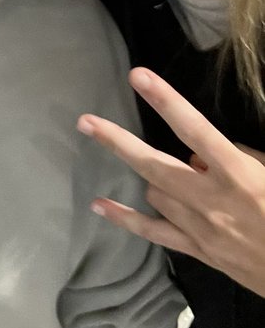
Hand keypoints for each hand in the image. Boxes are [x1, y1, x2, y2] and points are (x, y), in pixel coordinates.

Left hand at [78, 67, 264, 297]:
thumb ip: (242, 156)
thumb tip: (202, 153)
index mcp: (238, 174)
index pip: (194, 128)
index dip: (165, 100)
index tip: (138, 76)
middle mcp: (212, 200)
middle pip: (153, 165)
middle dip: (117, 142)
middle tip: (85, 122)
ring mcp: (201, 228)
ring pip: (154, 193)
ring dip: (154, 177)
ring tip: (171, 176)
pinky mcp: (198, 251)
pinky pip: (152, 232)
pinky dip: (124, 218)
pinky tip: (98, 205)